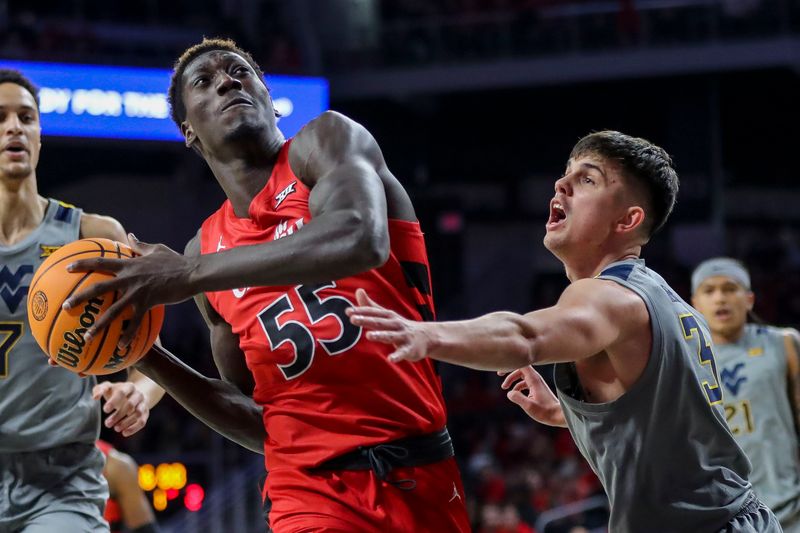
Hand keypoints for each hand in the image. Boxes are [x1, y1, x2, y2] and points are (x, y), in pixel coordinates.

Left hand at [62, 234, 195, 347]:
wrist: (192, 273)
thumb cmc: (176, 261)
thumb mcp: (157, 249)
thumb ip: (140, 245)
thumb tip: (130, 236)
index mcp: (129, 264)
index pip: (101, 262)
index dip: (83, 264)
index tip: (67, 268)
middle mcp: (129, 278)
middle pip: (99, 288)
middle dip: (79, 298)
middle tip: (64, 307)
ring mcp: (138, 292)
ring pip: (113, 310)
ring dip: (98, 325)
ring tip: (86, 336)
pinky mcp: (149, 304)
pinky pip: (135, 322)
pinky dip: (128, 335)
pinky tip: (121, 346)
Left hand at [93, 381, 149, 436]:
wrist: (135, 394)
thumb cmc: (117, 392)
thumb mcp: (108, 388)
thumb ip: (99, 389)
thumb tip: (95, 397)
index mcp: (128, 386)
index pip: (122, 393)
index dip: (114, 401)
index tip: (105, 410)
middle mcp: (138, 394)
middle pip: (130, 404)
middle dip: (118, 415)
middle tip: (107, 424)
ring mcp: (143, 404)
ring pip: (138, 413)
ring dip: (126, 422)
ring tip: (116, 428)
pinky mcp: (146, 413)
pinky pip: (142, 421)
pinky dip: (134, 428)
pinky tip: (124, 433)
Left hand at [347, 289, 431, 362]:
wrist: (427, 337)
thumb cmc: (401, 326)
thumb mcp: (386, 314)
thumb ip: (371, 305)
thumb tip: (358, 290)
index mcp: (388, 316)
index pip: (373, 312)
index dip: (361, 311)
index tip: (348, 311)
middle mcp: (395, 324)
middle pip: (379, 322)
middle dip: (366, 320)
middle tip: (353, 319)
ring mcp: (403, 336)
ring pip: (390, 336)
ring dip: (380, 335)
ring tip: (369, 336)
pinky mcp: (409, 349)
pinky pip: (402, 353)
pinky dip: (397, 356)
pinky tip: (390, 359)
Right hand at [500, 366, 565, 426]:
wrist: (559, 416)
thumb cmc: (546, 411)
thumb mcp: (529, 406)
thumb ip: (517, 398)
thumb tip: (509, 393)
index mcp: (534, 380)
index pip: (521, 365)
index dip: (510, 366)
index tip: (501, 372)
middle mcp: (536, 379)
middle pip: (520, 369)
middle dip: (510, 375)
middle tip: (501, 381)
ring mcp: (537, 384)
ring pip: (522, 376)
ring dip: (513, 381)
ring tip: (506, 389)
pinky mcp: (538, 389)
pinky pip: (525, 383)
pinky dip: (518, 386)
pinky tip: (516, 395)